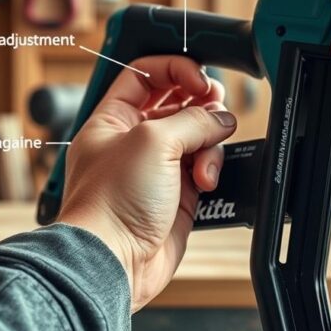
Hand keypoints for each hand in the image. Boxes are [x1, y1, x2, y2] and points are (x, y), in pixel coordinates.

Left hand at [57, 56, 235, 311]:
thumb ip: (192, 120)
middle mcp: (134, 141)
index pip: (145, 75)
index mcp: (113, 119)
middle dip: (200, 104)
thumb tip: (220, 117)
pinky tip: (206, 182)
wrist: (114, 261)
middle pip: (177, 104)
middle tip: (214, 106)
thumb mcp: (152, 142)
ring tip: (203, 162)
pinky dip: (212, 171)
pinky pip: (206, 169)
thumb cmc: (111, 203)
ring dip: (209, 144)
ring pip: (197, 137)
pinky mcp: (178, 196)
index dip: (175, 69)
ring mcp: (157, 169)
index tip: (199, 79)